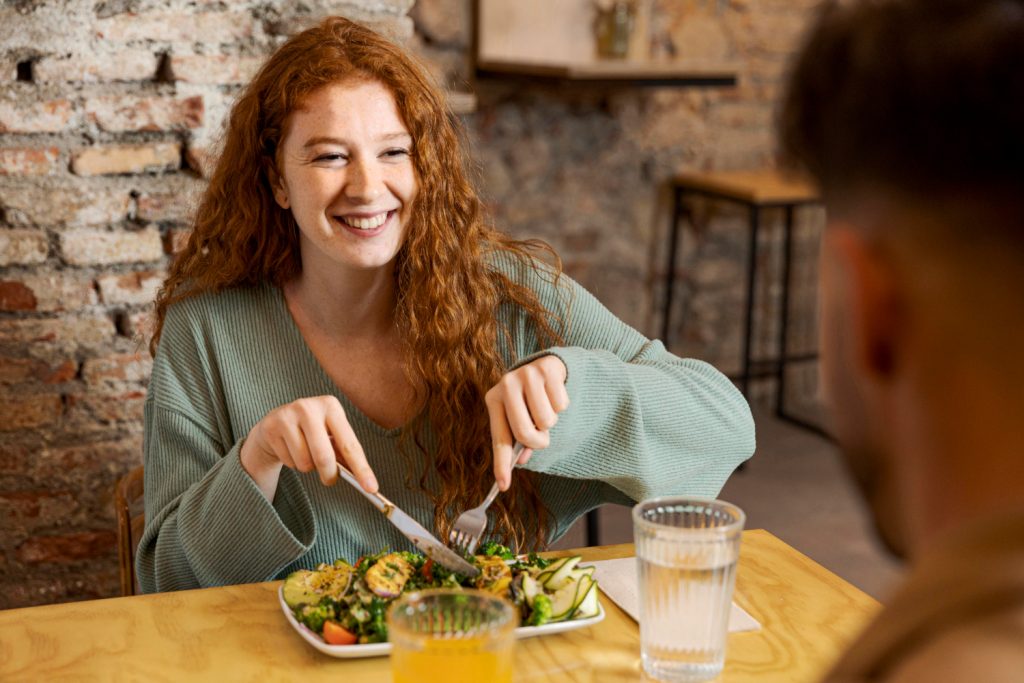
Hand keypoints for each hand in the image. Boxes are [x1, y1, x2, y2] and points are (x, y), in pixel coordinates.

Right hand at [240, 396, 376, 494]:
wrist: (275, 423)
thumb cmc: (312, 432)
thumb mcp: (330, 436)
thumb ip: (345, 454)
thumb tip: (364, 480)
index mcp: (331, 406)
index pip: (350, 444)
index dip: (362, 469)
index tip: (372, 488)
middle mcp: (309, 407)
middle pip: (324, 456)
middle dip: (329, 475)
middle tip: (329, 480)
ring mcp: (287, 415)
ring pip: (304, 462)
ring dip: (307, 467)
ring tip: (304, 454)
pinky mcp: (271, 427)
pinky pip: (288, 461)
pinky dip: (292, 463)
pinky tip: (289, 450)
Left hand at [485, 355, 569, 490]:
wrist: (547, 367)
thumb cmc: (530, 400)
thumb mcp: (519, 417)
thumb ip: (518, 440)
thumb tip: (519, 461)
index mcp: (494, 399)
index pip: (499, 438)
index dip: (501, 464)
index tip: (503, 486)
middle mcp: (506, 384)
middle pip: (524, 432)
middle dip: (538, 442)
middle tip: (542, 438)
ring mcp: (526, 374)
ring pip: (546, 421)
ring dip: (551, 422)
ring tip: (545, 407)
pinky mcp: (547, 369)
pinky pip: (560, 405)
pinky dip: (561, 406)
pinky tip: (553, 394)